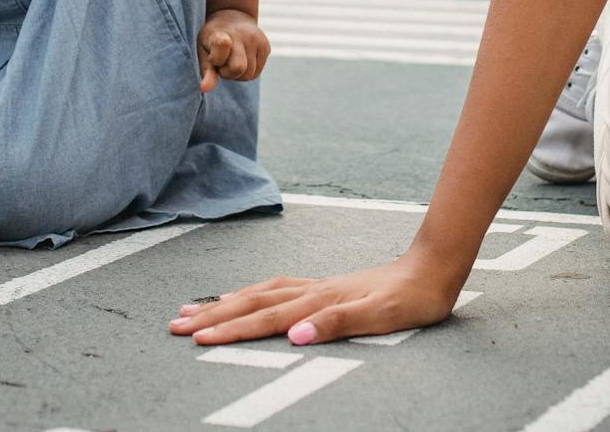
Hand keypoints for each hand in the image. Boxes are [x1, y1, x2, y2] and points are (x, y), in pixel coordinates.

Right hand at [169, 253, 461, 345]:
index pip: (266, 318)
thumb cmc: (412, 298)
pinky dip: (251, 293)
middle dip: (213, 316)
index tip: (196, 340)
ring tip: (194, 310)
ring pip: (260, 292)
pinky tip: (244, 296)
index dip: (231, 330)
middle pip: (252, 302)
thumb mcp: (383, 316)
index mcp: (321, 301)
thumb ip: (338, 323)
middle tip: (175, 326)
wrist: (434, 268)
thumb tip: (295, 334)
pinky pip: (276, 289)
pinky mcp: (325, 286)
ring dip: (225, 303)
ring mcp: (317, 286)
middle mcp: (313, 291)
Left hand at [198, 8, 269, 91]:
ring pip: (249, 75)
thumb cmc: (213, 38)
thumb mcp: (204, 51)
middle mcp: (244, 35)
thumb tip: (204, 89)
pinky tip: (242, 59)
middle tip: (222, 61)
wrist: (233, 16)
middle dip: (228, 72)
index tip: (212, 55)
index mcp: (224, 33)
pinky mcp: (266, 47)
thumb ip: (206, 70)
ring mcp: (258, 40)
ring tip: (232, 59)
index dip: (216, 59)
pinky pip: (256, 73)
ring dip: (238, 74)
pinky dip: (247, 71)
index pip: (223, 46)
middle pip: (238, 69)